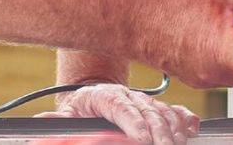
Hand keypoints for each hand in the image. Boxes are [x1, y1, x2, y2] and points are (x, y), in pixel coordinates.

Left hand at [35, 84, 199, 144]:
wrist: (95, 92)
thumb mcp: (68, 113)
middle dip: (158, 131)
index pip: (121, 107)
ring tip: (179, 143)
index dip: (133, 122)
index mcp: (105, 95)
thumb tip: (41, 121)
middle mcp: (128, 95)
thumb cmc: (82, 108)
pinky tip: (191, 130)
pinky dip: (185, 119)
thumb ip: (59, 120)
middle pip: (147, 111)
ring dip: (173, 128)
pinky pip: (175, 110)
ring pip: (164, 111)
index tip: (141, 138)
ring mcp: (144, 100)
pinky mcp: (156, 106)